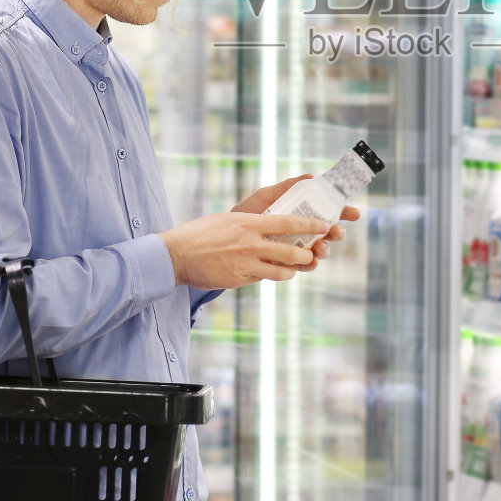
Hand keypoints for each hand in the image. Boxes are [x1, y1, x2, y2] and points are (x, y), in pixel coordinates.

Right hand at [159, 210, 327, 289]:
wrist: (175, 254)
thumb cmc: (201, 233)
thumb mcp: (229, 220)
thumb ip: (251, 224)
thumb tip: (269, 226)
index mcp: (249, 223)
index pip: (288, 223)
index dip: (310, 226)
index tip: (325, 225)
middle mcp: (250, 243)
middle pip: (291, 252)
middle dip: (307, 254)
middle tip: (312, 253)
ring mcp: (245, 264)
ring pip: (281, 271)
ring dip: (292, 270)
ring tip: (294, 268)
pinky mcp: (239, 280)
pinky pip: (262, 279)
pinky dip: (270, 276)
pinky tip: (270, 273)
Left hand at [230, 174, 361, 269]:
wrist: (223, 238)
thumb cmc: (245, 214)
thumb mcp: (265, 197)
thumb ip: (286, 188)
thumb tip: (310, 177)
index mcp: (301, 213)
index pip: (328, 212)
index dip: (344, 212)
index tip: (354, 213)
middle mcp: (303, 232)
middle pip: (329, 233)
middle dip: (337, 232)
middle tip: (336, 231)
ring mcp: (296, 248)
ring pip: (320, 251)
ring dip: (325, 250)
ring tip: (320, 248)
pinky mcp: (286, 264)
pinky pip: (302, 266)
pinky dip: (308, 264)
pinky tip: (308, 261)